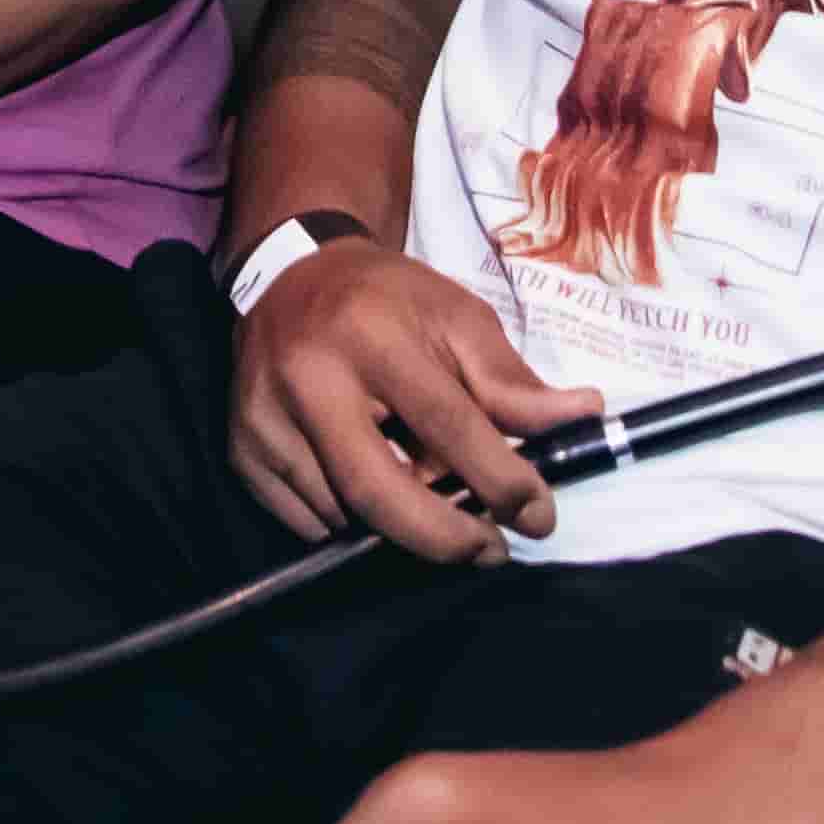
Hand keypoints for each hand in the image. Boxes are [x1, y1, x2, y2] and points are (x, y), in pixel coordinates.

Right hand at [230, 234, 600, 563]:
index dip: (500, 480)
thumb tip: (584, 416)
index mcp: (372, 335)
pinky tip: (370, 485)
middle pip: (379, 491)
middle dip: (444, 538)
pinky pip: (304, 521)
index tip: (538, 516)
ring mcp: (264, 418)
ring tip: (424, 493)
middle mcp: (308, 378)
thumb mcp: (458, 319)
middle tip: (489, 550)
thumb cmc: (387, 299)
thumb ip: (512, 380)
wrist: (292, 273)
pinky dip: (348, 522)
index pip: (446, 424)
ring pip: (344, 514)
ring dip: (397, 525)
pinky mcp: (240, 448)